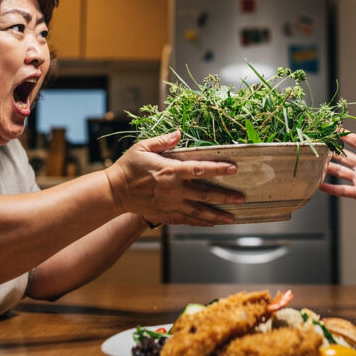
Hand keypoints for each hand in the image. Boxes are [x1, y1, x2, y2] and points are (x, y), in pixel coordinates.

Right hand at [104, 131, 242, 225]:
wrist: (114, 192)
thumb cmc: (128, 167)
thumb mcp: (143, 148)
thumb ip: (163, 141)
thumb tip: (179, 132)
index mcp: (170, 171)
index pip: (199, 169)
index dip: (218, 169)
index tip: (233, 169)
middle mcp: (174, 189)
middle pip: (205, 194)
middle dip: (225, 197)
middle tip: (241, 198)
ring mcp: (171, 203)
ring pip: (199, 211)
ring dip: (217, 215)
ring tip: (232, 217)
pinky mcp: (166, 213)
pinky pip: (187, 219)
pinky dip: (201, 222)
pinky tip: (212, 223)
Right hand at [320, 130, 355, 229]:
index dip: (347, 136)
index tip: (334, 128)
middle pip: (345, 155)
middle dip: (332, 148)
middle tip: (318, 141)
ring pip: (341, 171)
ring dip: (329, 166)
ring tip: (314, 161)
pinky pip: (343, 190)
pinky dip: (332, 189)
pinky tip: (320, 185)